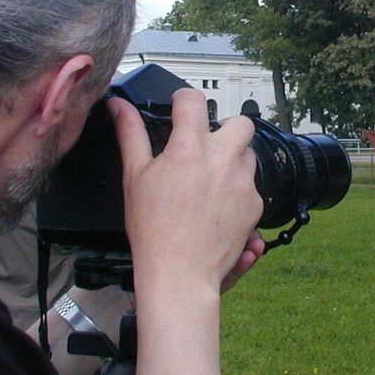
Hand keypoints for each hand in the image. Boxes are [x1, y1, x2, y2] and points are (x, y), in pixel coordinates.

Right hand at [107, 89, 263, 299]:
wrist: (179, 274)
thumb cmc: (153, 230)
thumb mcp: (135, 177)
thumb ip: (131, 135)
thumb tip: (119, 107)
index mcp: (189, 148)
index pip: (193, 100)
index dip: (183, 101)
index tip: (179, 110)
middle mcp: (222, 160)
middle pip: (240, 122)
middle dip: (224, 128)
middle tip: (204, 147)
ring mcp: (243, 182)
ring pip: (248, 154)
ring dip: (233, 159)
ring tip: (209, 180)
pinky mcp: (255, 205)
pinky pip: (252, 185)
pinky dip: (238, 189)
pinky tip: (218, 205)